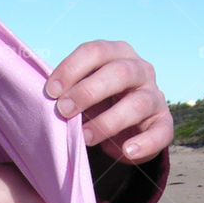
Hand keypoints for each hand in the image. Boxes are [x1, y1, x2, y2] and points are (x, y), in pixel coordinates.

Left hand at [45, 40, 172, 164]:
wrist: (126, 125)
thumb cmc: (96, 102)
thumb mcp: (82, 91)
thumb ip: (67, 90)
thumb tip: (39, 98)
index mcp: (117, 54)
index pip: (95, 51)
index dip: (71, 69)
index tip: (50, 92)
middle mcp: (140, 70)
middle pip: (119, 72)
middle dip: (88, 92)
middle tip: (63, 111)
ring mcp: (155, 96)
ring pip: (138, 103)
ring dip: (108, 121)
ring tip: (85, 137)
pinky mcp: (163, 123)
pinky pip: (160, 132)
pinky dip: (144, 143)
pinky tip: (126, 151)